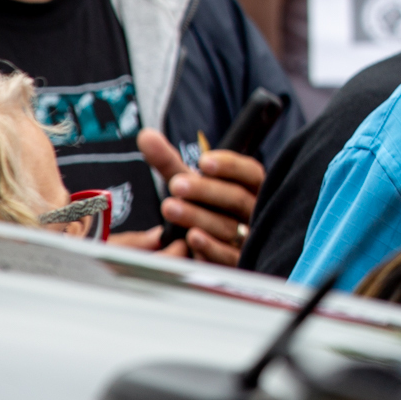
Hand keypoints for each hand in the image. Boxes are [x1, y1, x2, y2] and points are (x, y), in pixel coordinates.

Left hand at [138, 128, 266, 265]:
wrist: (203, 248)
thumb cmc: (202, 208)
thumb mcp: (187, 183)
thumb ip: (168, 161)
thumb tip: (146, 136)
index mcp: (251, 187)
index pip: (250, 173)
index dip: (230, 167)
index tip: (203, 162)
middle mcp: (254, 212)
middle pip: (237, 199)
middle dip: (206, 191)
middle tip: (176, 186)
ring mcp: (248, 239)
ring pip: (229, 227)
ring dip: (199, 217)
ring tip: (170, 208)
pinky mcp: (237, 263)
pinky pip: (227, 256)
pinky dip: (210, 246)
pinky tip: (190, 238)